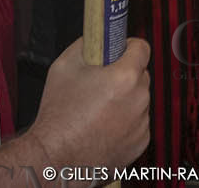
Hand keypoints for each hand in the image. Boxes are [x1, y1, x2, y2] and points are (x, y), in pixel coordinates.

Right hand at [25, 36, 150, 170]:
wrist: (56, 158)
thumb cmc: (58, 117)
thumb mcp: (64, 66)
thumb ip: (86, 45)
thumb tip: (96, 38)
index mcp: (124, 77)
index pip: (142, 47)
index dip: (127, 46)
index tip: (118, 50)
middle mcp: (138, 99)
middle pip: (140, 74)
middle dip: (124, 74)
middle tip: (101, 82)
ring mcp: (141, 123)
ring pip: (138, 99)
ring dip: (125, 99)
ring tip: (98, 109)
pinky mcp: (140, 142)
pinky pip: (137, 122)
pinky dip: (125, 122)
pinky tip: (103, 126)